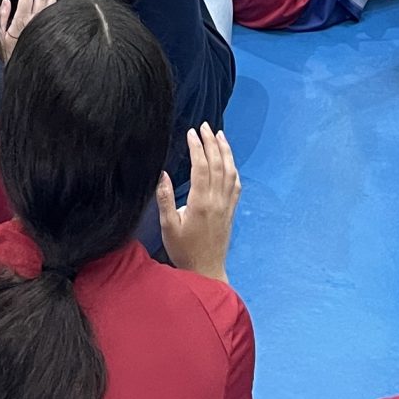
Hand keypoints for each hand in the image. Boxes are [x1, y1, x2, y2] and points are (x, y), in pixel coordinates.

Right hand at [0, 0, 56, 60]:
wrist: (24, 71)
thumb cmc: (9, 54)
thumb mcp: (0, 37)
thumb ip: (2, 18)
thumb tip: (6, 0)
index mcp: (21, 22)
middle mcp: (34, 22)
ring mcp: (43, 26)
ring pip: (50, 4)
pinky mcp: (49, 30)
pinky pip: (54, 12)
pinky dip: (56, 1)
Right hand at [156, 127, 240, 281]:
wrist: (206, 272)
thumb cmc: (183, 251)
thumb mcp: (168, 227)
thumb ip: (165, 199)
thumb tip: (162, 174)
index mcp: (200, 203)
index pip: (201, 167)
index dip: (197, 147)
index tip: (191, 133)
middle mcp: (216, 201)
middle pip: (217, 164)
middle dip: (211, 142)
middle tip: (205, 126)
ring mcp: (226, 206)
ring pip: (230, 172)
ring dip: (225, 151)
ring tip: (220, 135)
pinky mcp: (231, 211)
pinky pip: (236, 186)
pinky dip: (233, 169)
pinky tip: (230, 162)